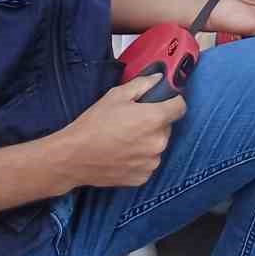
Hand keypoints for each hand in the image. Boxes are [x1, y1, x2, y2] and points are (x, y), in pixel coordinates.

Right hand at [58, 75, 185, 187]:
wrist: (74, 156)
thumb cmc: (94, 123)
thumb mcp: (116, 95)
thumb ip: (143, 84)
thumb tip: (160, 78)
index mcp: (154, 119)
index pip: (180, 107)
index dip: (172, 102)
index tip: (163, 102)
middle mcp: (158, 142)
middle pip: (167, 127)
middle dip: (155, 122)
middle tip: (133, 121)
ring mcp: (152, 162)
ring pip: (158, 146)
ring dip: (148, 141)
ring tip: (125, 139)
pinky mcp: (143, 177)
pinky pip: (148, 162)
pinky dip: (140, 158)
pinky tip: (122, 154)